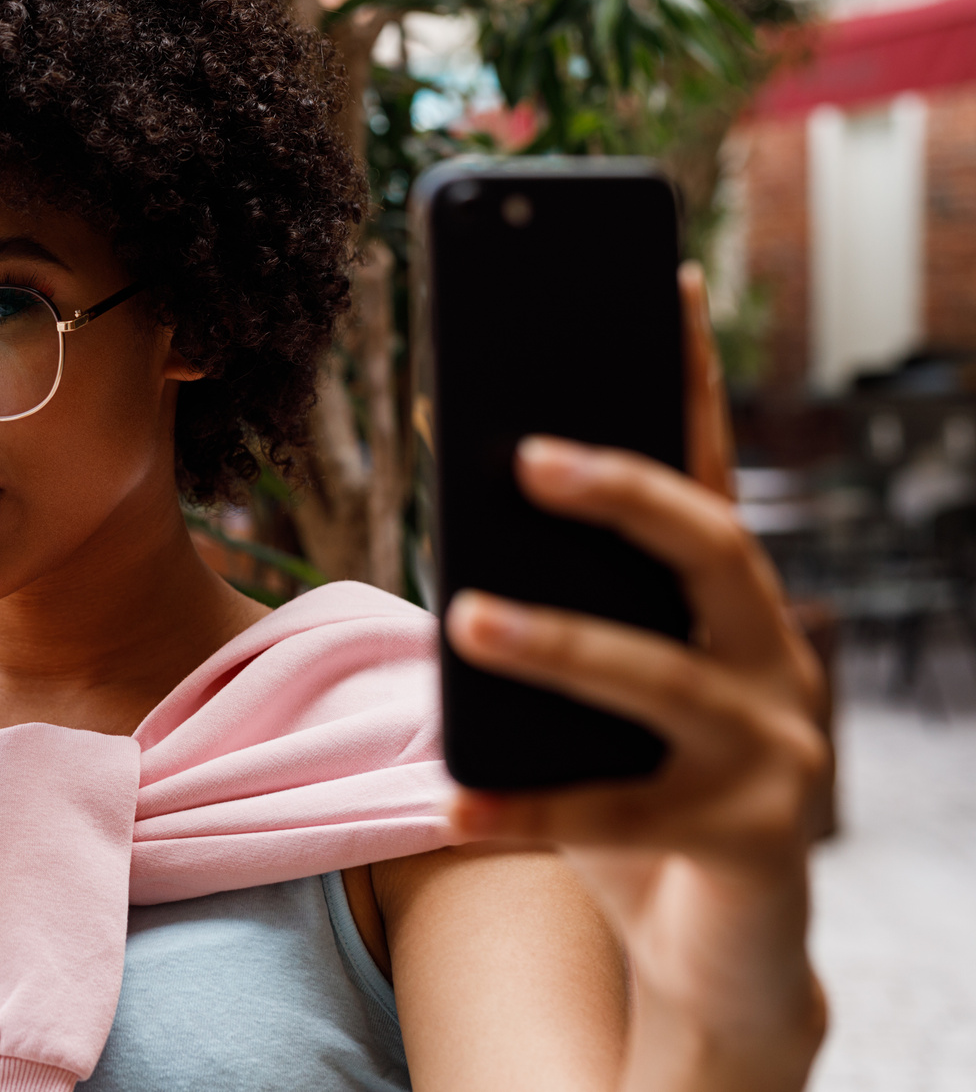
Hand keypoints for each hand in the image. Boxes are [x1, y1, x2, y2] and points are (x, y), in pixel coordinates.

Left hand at [443, 263, 828, 1090]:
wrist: (717, 948)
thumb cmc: (638, 785)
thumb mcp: (594, 685)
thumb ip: (551, 597)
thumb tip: (452, 492)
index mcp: (728, 604)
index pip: (709, 469)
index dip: (690, 374)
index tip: (665, 277)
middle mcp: (769, 657)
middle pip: (710, 546)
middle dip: (624, 492)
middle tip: (525, 456)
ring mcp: (774, 749)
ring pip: (661, 678)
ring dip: (558, 643)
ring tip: (466, 617)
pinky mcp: (753, 840)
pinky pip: (621, 819)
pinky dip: (528, 809)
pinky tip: (452, 801)